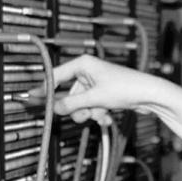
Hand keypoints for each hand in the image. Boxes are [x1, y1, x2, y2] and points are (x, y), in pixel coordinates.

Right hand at [28, 54, 178, 123]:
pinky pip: (92, 107)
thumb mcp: (95, 98)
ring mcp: (96, 83)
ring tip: (100, 115)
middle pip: (69, 94)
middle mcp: (88, 71)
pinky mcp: (104, 94)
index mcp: (82, 64)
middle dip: (76, 108)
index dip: (44, 90)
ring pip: (81, 104)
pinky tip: (108, 116)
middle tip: (82, 115)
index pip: (55, 76)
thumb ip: (72, 104)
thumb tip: (54, 109)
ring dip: (89, 113)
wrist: (151, 95)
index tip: (31, 99)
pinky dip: (98, 113)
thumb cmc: (127, 88)